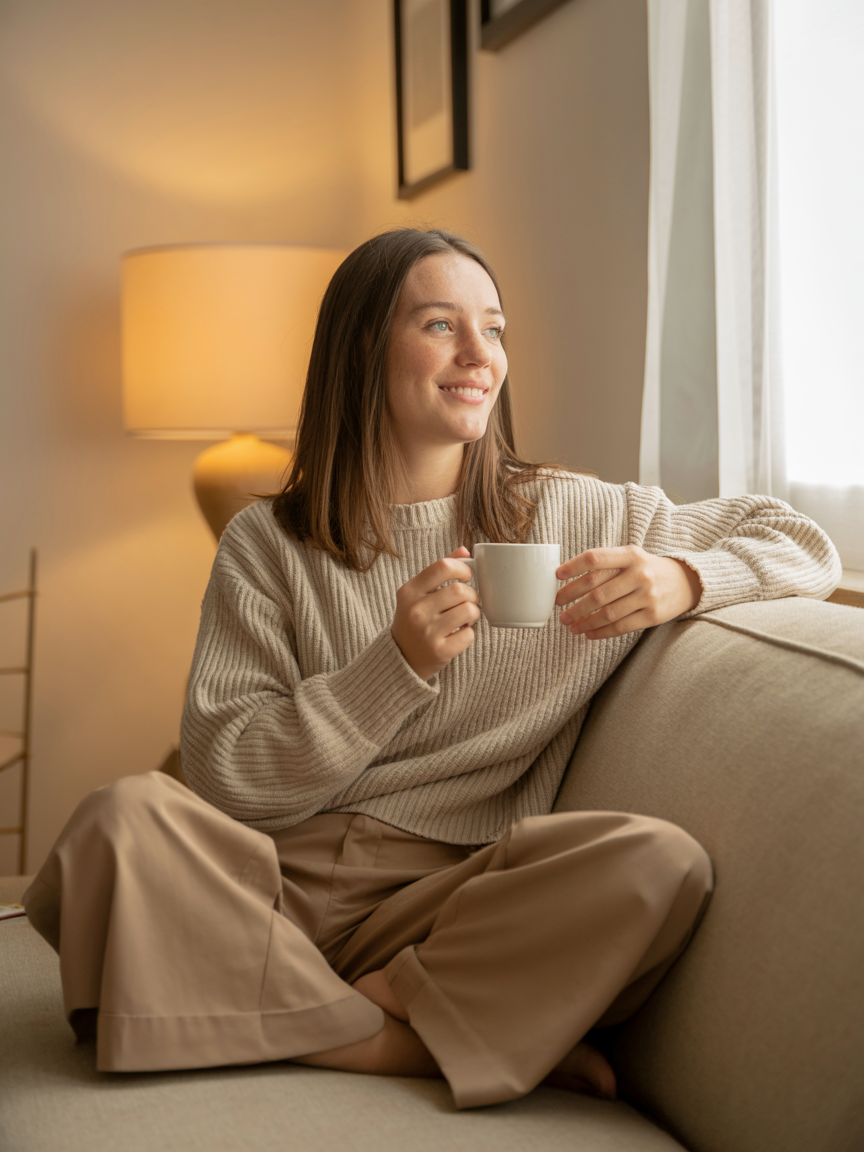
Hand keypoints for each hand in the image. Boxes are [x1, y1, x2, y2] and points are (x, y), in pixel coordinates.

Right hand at [391, 547, 479, 680]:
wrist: (401, 658)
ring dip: (474, 613)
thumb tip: (465, 550)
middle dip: (472, 594)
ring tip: (466, 617)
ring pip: (469, 611)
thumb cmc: (414, 620)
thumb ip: (439, 571)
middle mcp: (416, 610)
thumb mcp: (418, 593)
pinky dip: (469, 633)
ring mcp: (427, 632)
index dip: (462, 568)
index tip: (466, 576)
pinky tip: (459, 633)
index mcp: (409, 591)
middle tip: (469, 600)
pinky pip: (469, 635)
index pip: (443, 566)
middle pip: (460, 590)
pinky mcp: (439, 651)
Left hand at [556, 546, 701, 639]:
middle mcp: (639, 573)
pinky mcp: (653, 615)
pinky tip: (587, 632)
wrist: (686, 582)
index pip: (595, 558)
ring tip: (569, 624)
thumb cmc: (647, 569)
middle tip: (558, 607)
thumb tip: (568, 577)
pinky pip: (620, 626)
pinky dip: (600, 632)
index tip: (556, 576)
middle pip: (597, 590)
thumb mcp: (631, 557)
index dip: (573, 567)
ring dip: (583, 620)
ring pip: (607, 612)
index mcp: (631, 554)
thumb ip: (605, 563)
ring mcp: (647, 595)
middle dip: (573, 601)